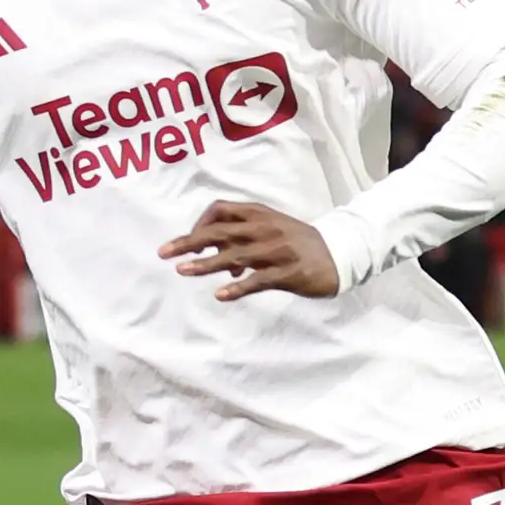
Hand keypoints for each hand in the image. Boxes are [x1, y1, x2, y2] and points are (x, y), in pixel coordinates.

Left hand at [162, 201, 336, 300]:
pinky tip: (221, 295)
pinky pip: (259, 280)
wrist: (340, 253)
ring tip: (183, 271)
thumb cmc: (299, 243)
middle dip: (189, 241)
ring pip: (236, 255)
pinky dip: (238, 287)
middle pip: (220, 231)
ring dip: (207, 263)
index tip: (187, 243)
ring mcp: (278, 250)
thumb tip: (215, 259)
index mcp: (260, 214)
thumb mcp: (270, 231)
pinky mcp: (289, 272)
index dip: (199, 224)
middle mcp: (266, 228)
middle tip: (164, 253)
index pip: (221, 209)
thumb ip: (242, 240)